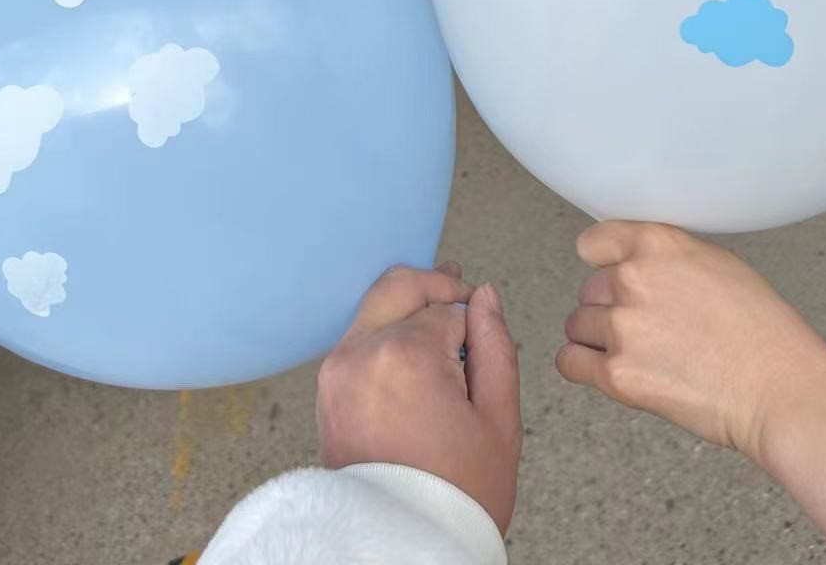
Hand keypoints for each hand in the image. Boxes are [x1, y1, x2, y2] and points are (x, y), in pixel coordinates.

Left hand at [317, 262, 522, 532]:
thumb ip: (496, 345)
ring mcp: (337, 370)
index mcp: (406, 356)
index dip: (473, 316)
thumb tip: (486, 296)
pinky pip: (359, 340)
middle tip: (464, 301)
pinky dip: (387, 337)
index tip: (484, 333)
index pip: (448, 307)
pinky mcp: (327, 390)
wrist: (402, 548)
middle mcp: (362, 352)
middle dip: (435, 286)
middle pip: (400, 286)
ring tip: (443, 331)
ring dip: (409, 311)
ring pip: (376, 309)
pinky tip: (414, 357)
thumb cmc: (457, 494)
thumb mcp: (499, 420)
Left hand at [556, 220, 825, 458]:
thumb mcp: (716, 262)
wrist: (780, 389)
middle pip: (589, 288)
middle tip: (649, 326)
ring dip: (600, 338)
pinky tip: (612, 370)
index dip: (605, 262)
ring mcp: (622, 327)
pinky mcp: (617, 374)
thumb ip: (666, 255)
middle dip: (612, 306)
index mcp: (656, 244)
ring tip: (641, 352)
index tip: (615, 275)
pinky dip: (585, 366)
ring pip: (578, 324)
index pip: (593, 242)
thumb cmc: (763, 330)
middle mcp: (632, 279)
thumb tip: (636, 260)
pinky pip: (570, 361)